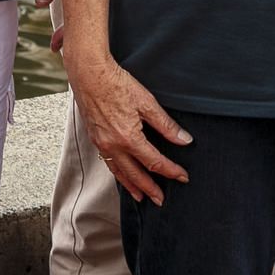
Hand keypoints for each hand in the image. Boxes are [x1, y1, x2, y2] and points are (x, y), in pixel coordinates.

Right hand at [66, 44, 192, 202]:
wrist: (89, 75)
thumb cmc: (117, 84)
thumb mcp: (147, 102)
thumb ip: (166, 124)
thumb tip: (184, 140)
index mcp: (129, 138)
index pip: (154, 162)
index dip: (170, 171)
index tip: (182, 177)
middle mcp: (113, 146)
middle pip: (136, 175)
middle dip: (150, 189)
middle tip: (161, 200)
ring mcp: (102, 144)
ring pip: (119, 173)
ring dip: (132, 186)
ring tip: (141, 196)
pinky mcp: (95, 139)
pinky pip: (108, 163)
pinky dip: (118, 174)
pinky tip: (123, 175)